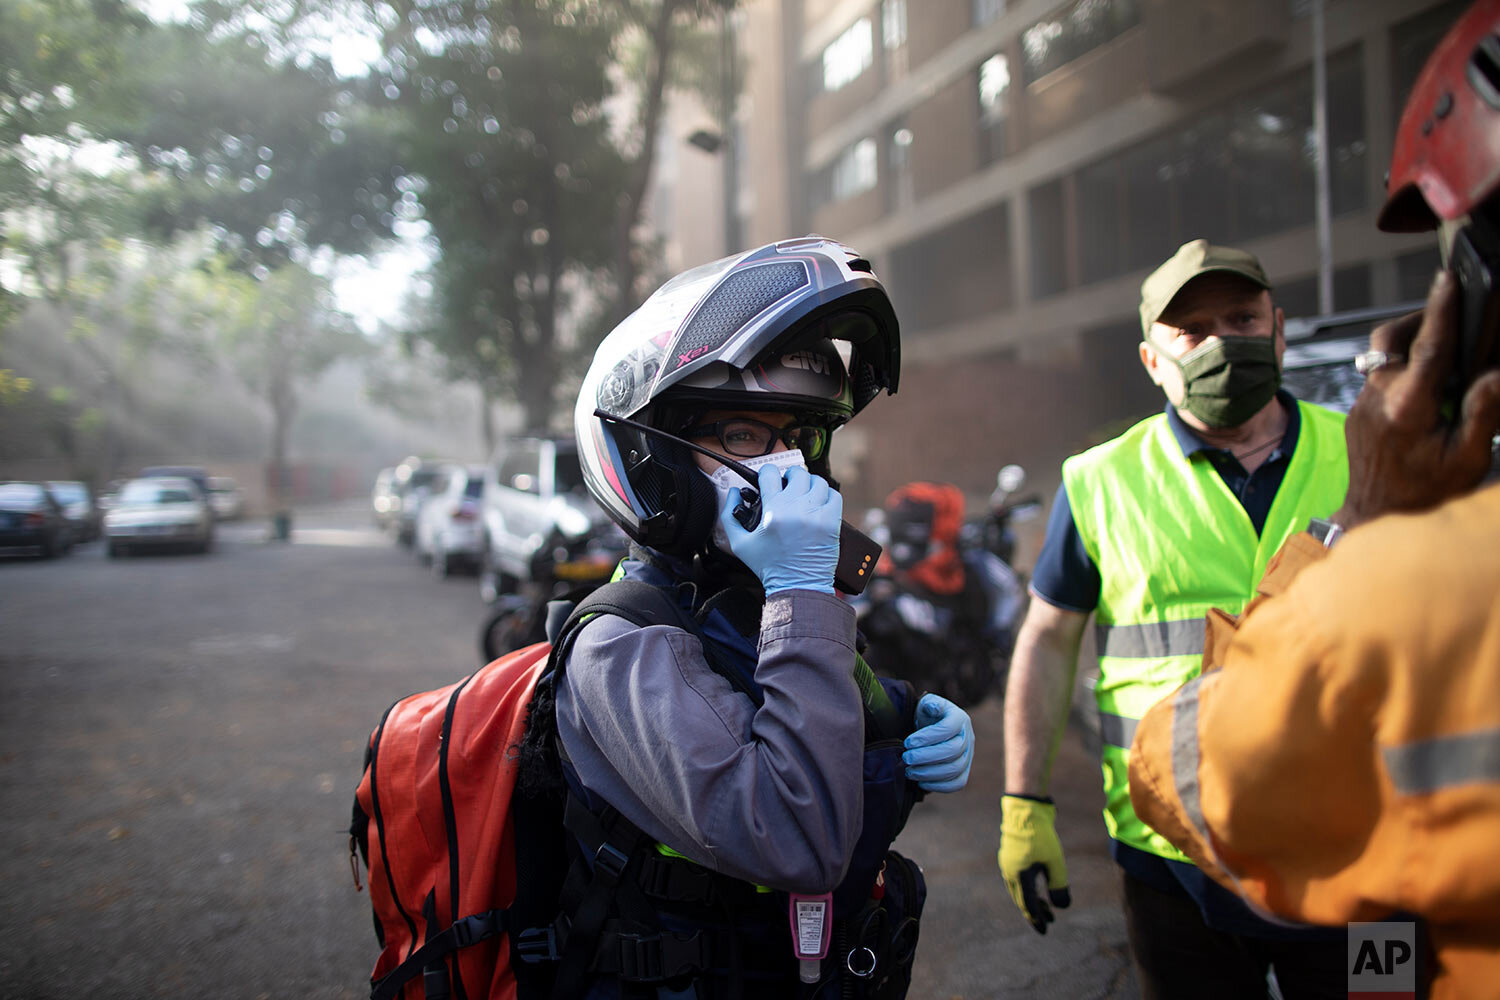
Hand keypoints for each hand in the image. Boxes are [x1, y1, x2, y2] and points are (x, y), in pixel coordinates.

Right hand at [720, 464, 840, 593]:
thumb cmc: (768, 567)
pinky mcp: (832, 522)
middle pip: (797, 473)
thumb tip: (734, 492)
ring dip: (809, 484)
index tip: (767, 479)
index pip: (770, 473)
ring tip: (803, 495)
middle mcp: (796, 508)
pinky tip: (818, 503)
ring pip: (818, 481)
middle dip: (790, 476)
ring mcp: (817, 514)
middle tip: (787, 486)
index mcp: (773, 510)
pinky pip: (834, 495)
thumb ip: (730, 514)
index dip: (766, 473)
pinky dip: (827, 495)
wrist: (797, 586)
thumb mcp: (739, 543)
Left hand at [903, 693, 972, 791]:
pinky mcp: (965, 771)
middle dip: (926, 756)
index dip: (927, 737)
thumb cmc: (928, 716)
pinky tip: (921, 783)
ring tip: (909, 771)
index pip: (947, 729)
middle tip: (906, 758)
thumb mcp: (927, 704)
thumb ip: (930, 704)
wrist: (934, 728)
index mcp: (960, 718)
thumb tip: (935, 709)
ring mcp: (969, 756)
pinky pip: (957, 783)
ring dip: (929, 773)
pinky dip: (939, 786)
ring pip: (954, 769)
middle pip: (953, 750)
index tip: (907, 743)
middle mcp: (968, 737)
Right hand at [998, 794, 1070, 934]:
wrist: (1025, 810)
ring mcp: (1008, 863)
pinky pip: (1017, 878)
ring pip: (1018, 889)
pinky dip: (1027, 887)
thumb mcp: (1055, 862)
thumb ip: (1059, 886)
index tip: (1045, 930)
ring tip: (1047, 906)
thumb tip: (1061, 907)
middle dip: (1036, 911)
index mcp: (1019, 877)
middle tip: (1050, 921)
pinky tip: (1038, 885)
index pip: (1028, 905)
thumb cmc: (1041, 836)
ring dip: (1032, 899)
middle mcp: (1010, 872)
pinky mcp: (1011, 854)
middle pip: (1022, 899)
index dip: (1037, 919)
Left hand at [1335, 269, 1499, 529]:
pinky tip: (1428, 380)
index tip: (1449, 278)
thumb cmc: (1422, 494)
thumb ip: (1482, 411)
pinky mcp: (1357, 410)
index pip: (1427, 345)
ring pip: (1382, 354)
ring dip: (1412, 341)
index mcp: (1407, 406)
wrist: (1372, 518)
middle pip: (1394, 337)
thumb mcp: (1466, 458)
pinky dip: (1404, 366)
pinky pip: (1379, 374)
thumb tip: (1495, 373)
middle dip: (1422, 317)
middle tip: (1452, 311)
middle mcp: (1377, 398)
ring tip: (1445, 346)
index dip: (1441, 308)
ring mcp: (1362, 402)